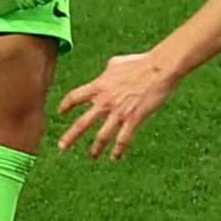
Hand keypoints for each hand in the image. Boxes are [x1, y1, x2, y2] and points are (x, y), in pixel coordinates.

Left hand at [56, 51, 178, 160]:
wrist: (158, 69)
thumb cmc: (139, 63)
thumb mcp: (116, 63)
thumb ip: (106, 73)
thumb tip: (105, 74)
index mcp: (99, 86)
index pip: (74, 97)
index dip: (66, 105)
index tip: (61, 112)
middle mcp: (105, 102)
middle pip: (82, 123)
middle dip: (70, 137)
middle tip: (62, 147)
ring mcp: (118, 112)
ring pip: (101, 136)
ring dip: (95, 149)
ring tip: (91, 156)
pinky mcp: (133, 119)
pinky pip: (123, 139)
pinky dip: (118, 150)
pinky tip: (115, 157)